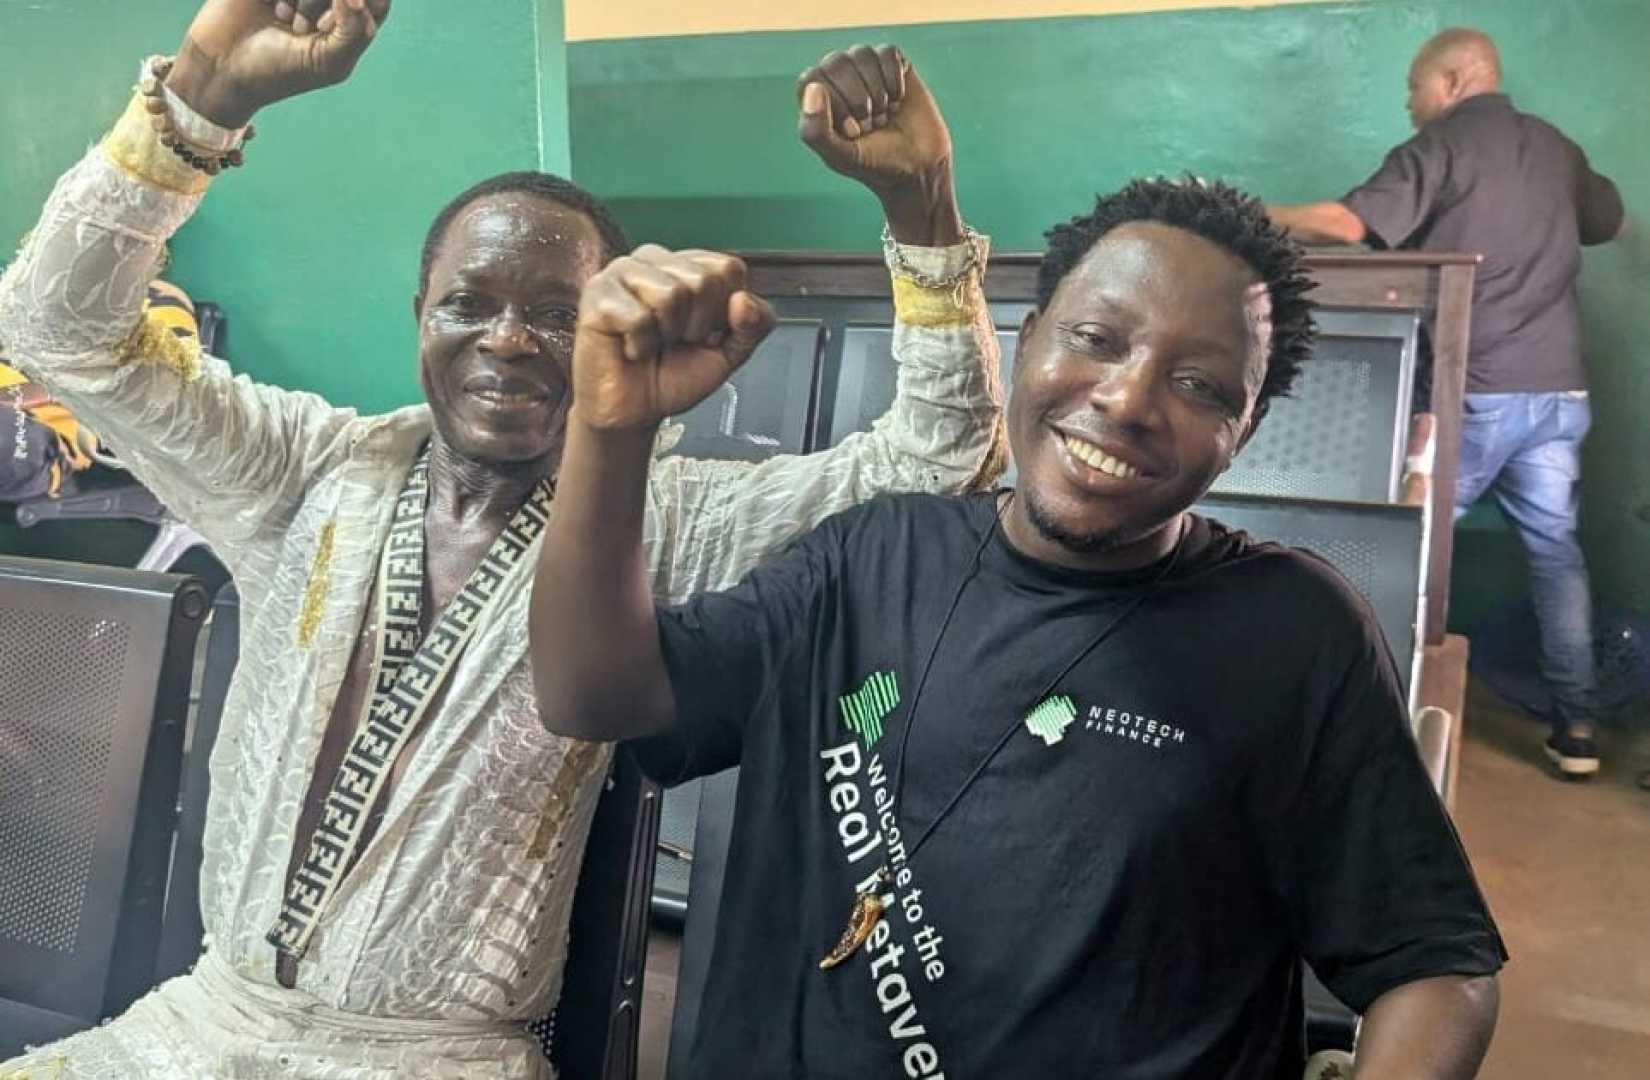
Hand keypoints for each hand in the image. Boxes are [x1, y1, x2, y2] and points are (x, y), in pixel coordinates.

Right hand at [164, 0, 391, 127]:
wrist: (225, 66)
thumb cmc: (281, 71)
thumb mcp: (329, 62)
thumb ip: (356, 31)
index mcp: (352, 22)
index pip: (379, 0)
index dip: (364, 4)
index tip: (331, 26)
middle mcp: (328, 0)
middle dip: (326, 4)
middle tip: (305, 28)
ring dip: (306, 0)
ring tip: (287, 21)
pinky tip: (274, 9)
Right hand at [571, 246, 776, 433]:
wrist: (634, 412)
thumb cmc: (673, 376)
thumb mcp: (729, 353)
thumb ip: (754, 325)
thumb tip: (744, 301)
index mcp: (688, 264)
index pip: (729, 269)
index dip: (723, 313)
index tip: (702, 333)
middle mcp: (655, 259)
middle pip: (704, 280)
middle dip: (696, 326)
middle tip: (673, 341)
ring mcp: (623, 272)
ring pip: (671, 294)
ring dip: (666, 334)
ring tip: (651, 342)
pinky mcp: (597, 294)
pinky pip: (638, 317)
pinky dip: (640, 345)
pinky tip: (630, 347)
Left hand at [797, 45, 961, 245]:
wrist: (919, 167)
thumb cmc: (875, 164)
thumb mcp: (840, 156)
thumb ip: (816, 131)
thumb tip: (813, 88)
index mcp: (817, 100)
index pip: (813, 79)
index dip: (836, 103)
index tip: (853, 131)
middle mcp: (838, 79)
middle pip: (837, 63)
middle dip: (858, 99)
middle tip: (871, 124)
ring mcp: (865, 69)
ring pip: (862, 54)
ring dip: (878, 90)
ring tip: (884, 114)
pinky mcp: (893, 64)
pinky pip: (887, 52)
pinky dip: (895, 79)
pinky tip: (897, 100)